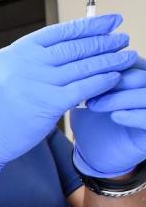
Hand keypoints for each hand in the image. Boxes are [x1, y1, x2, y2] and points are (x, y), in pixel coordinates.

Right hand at [0, 14, 133, 173]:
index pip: (58, 33)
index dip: (87, 26)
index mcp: (14, 53)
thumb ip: (25, 60)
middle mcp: (25, 64)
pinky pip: (82, 89)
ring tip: (126, 55)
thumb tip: (54, 49)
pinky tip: (114, 77)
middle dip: (103, 41)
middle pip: (73, 47)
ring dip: (109, 60)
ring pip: (82, 66)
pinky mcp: (47, 104)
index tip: (106, 22)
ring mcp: (36, 83)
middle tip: (122, 37)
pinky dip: (101, 82)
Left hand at [73, 57, 145, 176]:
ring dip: (120, 97)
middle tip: (87, 88)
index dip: (106, 63)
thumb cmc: (91, 120)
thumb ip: (85, 76)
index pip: (129, 61)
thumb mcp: (88, 95)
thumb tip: (67, 52)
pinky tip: (115, 116)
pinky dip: (134, 115)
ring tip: (94, 104)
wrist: (98, 154)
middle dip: (113, 79)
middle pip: (140, 74)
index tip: (78, 70)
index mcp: (138, 77)